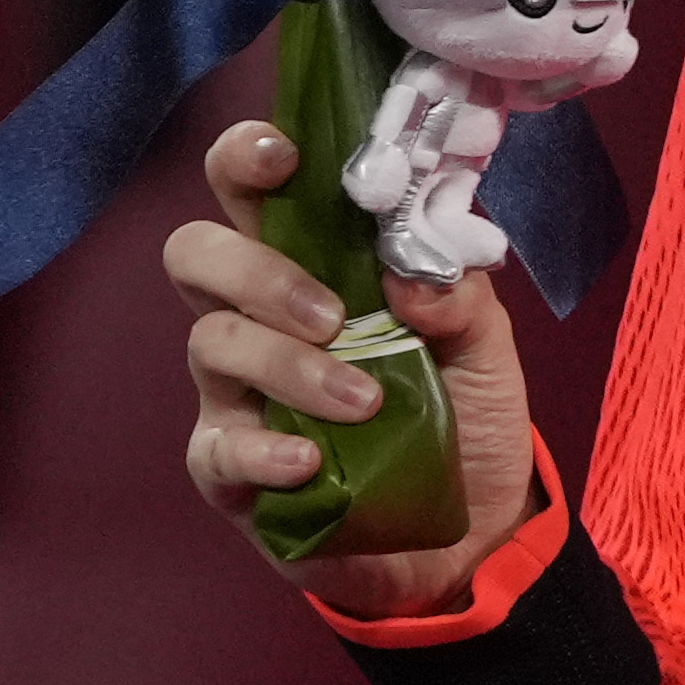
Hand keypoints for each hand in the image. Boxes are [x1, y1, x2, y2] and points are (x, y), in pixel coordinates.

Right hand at [163, 115, 538, 617]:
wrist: (471, 531)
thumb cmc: (464, 419)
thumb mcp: (488, 351)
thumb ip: (462, 297)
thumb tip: (416, 267)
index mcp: (313, 268)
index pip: (252, 194)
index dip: (246, 160)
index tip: (281, 153)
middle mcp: (257, 320)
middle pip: (197, 255)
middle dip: (254, 269)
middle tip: (330, 313)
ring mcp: (236, 394)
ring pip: (211, 344)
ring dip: (288, 365)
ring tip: (365, 400)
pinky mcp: (232, 470)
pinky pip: (218, 448)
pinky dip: (264, 450)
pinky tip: (311, 460)